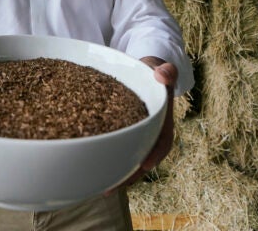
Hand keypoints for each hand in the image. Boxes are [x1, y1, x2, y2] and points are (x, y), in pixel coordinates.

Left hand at [105, 56, 175, 194]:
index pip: (163, 141)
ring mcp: (138, 136)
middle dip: (130, 175)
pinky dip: (108, 162)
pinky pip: (117, 151)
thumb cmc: (151, 70)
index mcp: (162, 120)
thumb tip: (164, 75)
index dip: (155, 154)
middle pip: (144, 158)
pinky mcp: (123, 135)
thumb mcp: (159, 67)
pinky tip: (92, 173)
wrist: (141, 71)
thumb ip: (165, 70)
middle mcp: (151, 133)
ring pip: (130, 159)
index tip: (145, 165)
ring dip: (117, 174)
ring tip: (100, 189)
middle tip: (112, 187)